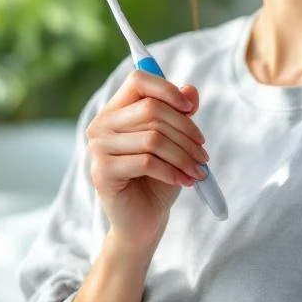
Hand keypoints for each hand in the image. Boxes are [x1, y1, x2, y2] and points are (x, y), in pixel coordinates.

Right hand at [85, 70, 208, 252]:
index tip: (190, 109)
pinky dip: (173, 171)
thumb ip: (180, 113)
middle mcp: (101, 124)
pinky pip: (147, 162)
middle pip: (152, 110)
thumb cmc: (158, 178)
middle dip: (186, 131)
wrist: (143, 221)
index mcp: (115, 110)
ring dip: (184, 155)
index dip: (167, 89)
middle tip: (204, 153)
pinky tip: (184, 181)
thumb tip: (190, 90)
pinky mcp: (102, 172)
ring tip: (199, 170)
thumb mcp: (174, 142)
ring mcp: (97, 148)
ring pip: (153, 138)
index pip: (138, 80)